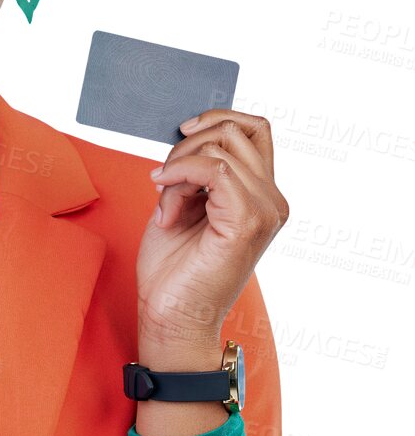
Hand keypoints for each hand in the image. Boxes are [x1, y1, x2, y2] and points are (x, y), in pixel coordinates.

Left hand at [137, 108, 289, 356]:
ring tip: (165, 204)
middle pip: (239, 131)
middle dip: (189, 144)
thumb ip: (194, 173)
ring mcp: (264, 212)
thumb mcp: (181, 205)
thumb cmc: (173, 270)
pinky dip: (179, 176)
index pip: (255, 129)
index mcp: (260, 195)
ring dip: (178, 168)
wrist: (171, 317)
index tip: (181, 133)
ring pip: (221, 149)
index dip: (217, 118)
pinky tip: (163, 202)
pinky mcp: (247, 223)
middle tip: (163, 178)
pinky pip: (214, 170)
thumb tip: (189, 137)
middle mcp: (271, 201)